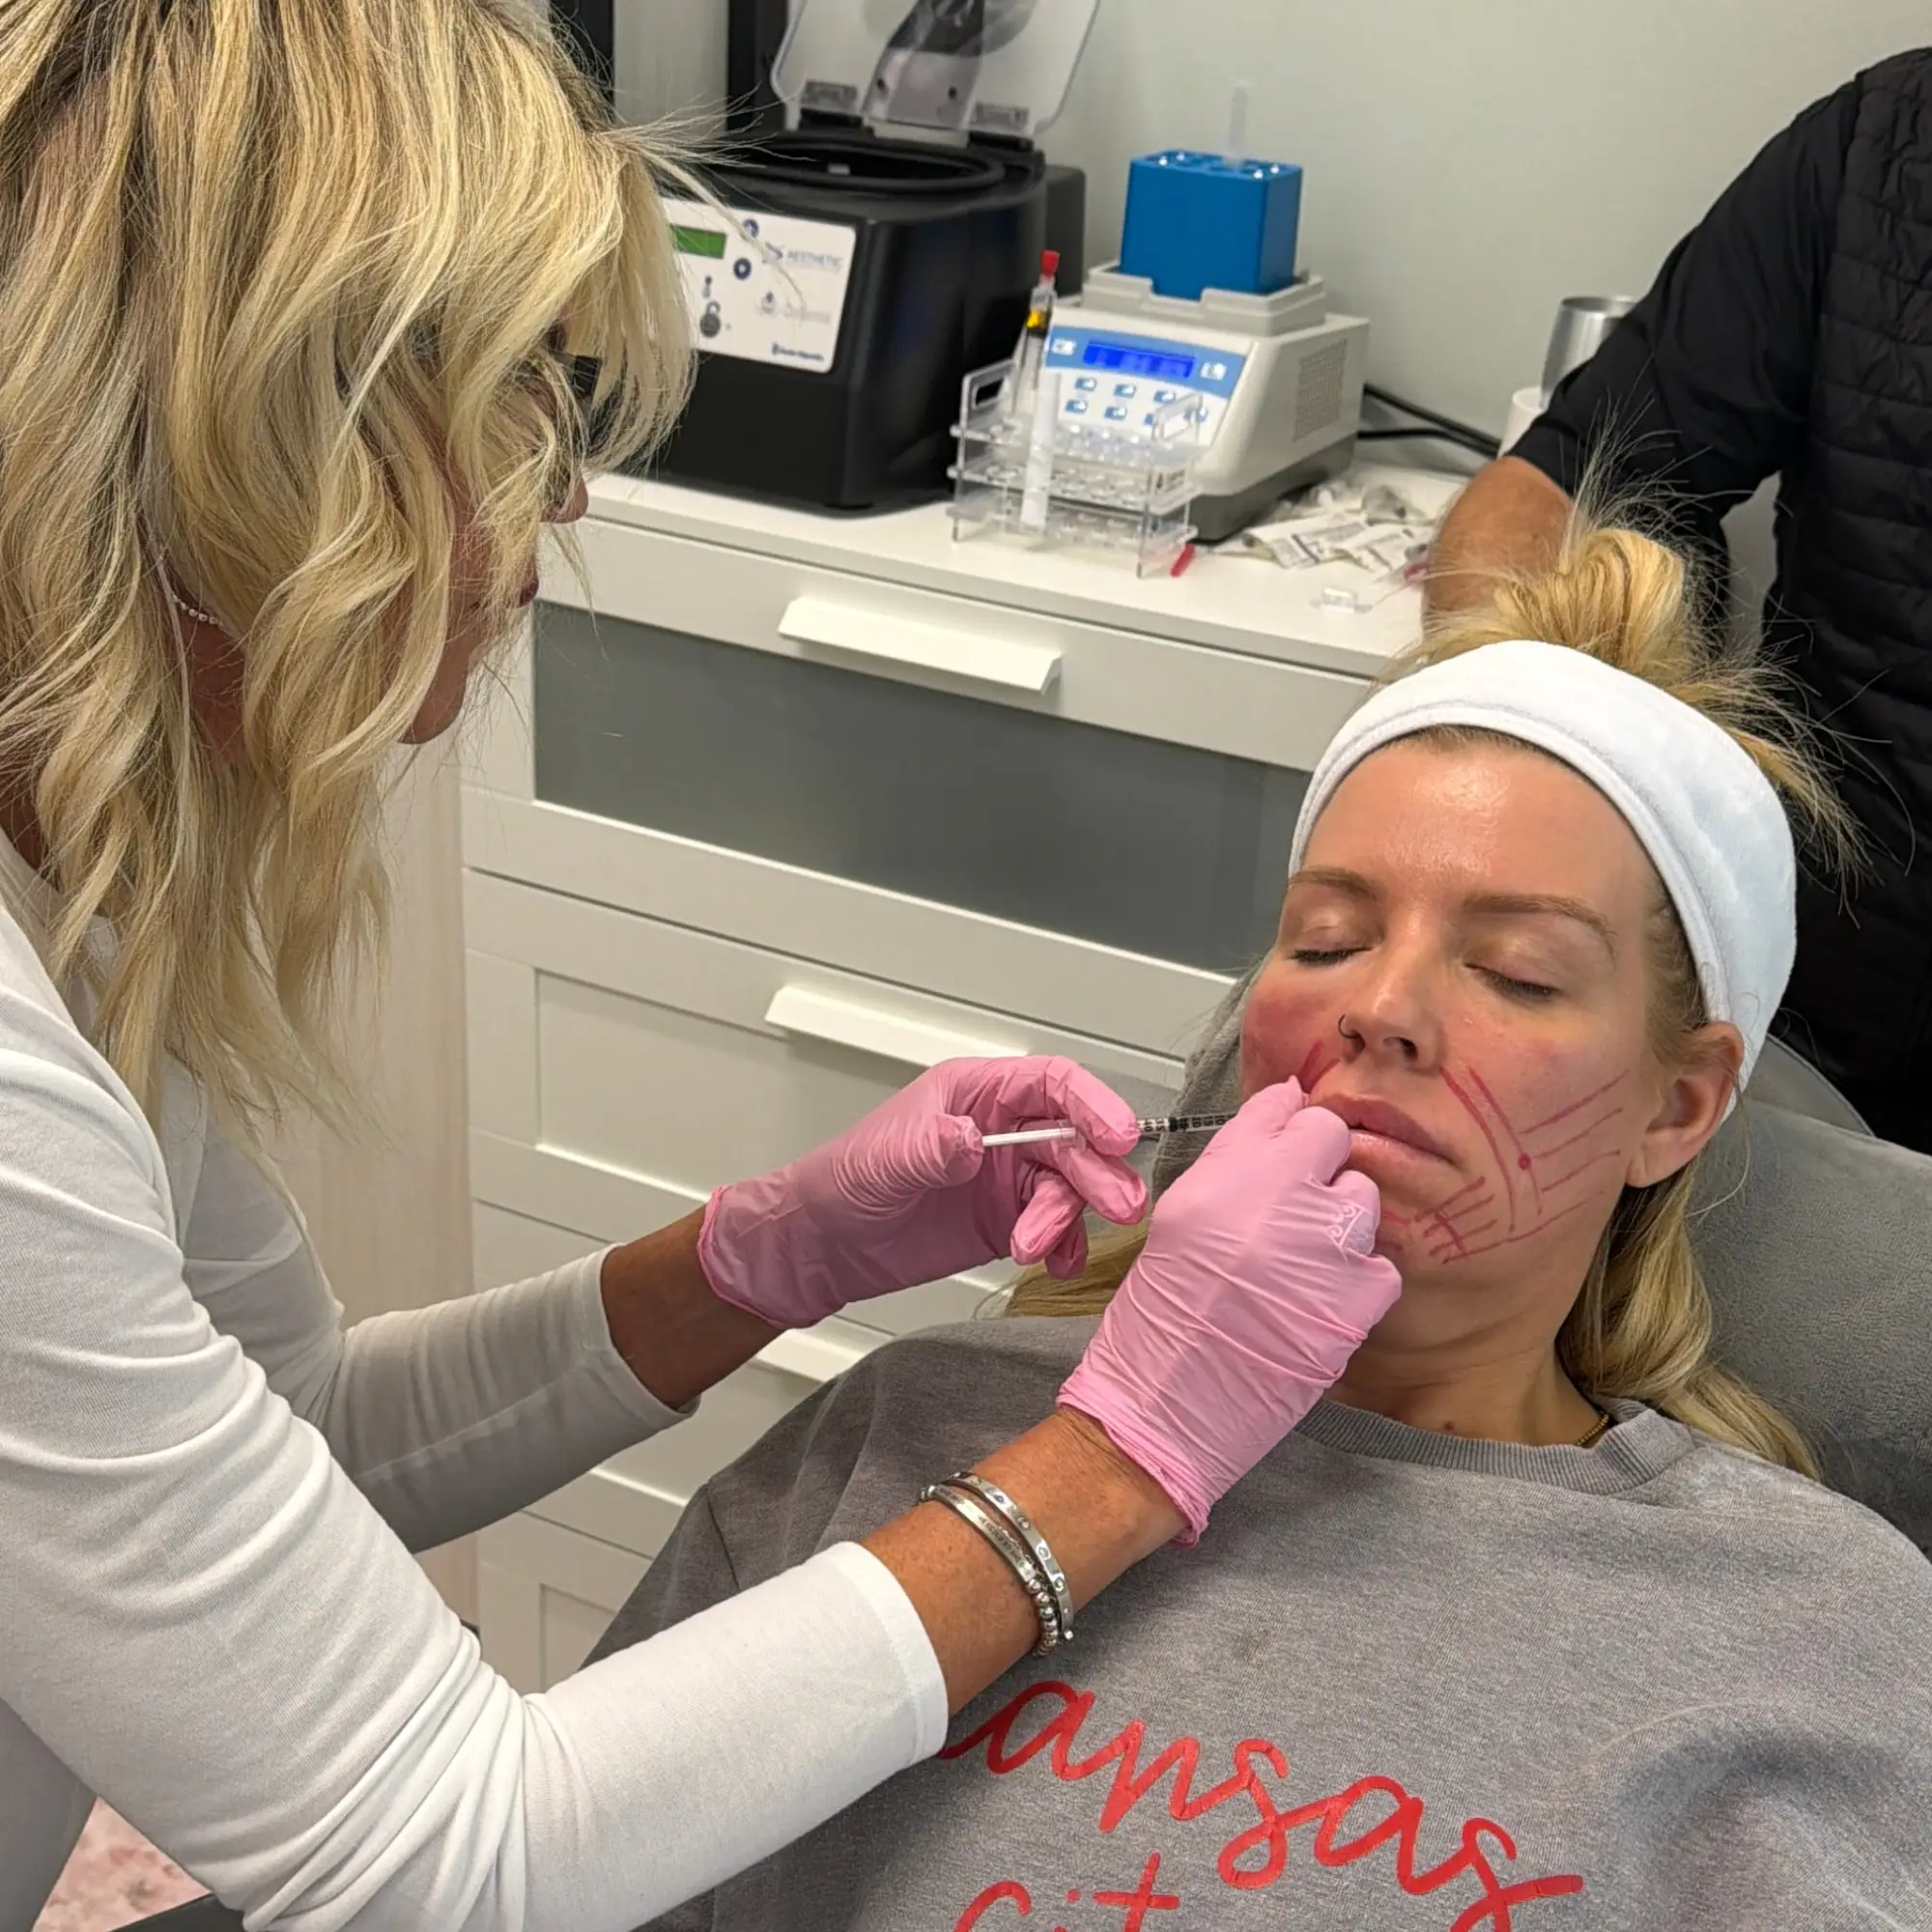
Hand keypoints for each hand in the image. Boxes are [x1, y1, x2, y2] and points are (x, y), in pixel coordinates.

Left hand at [699, 1056, 1148, 1327]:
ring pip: (1068, 1187)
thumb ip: (931, 1147)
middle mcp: (1003, 1130)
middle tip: (1116, 1206)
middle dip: (1097, 1171)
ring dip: (1067, 1218)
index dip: (1091, 1103)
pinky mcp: (1009, 1221)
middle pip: (1073, 1139)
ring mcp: (1009, 1177)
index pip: (1051, 1083)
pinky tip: (1055, 1263)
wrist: (824, 1245)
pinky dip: (1064, 1246)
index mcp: (976, 1093)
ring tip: (1034, 1247)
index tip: (1115, 1135)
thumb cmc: (843, 1180)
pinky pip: (1056, 1229)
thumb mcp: (882, 1159)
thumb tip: (974, 1140)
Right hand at [1057, 1079, 1402, 1540]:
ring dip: (1338, 1224)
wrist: (1165, 1411)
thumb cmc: (1158, 1322)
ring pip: (1361, 1200)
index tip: (1287, 1137)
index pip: (1282, 1107)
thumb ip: (1231, 1164)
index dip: (1287, 1123)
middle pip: (1331, 1138)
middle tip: (1290, 1212)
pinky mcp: (1359, 1299)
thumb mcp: (1177, 1220)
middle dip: (1317, 1167)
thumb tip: (1278, 1119)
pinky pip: (1381, 1265)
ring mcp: (1325, 1247)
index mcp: (1223, 1175)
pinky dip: (1358, 1282)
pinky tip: (1318, 1304)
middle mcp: (1277, 1199)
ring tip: (1299, 1267)